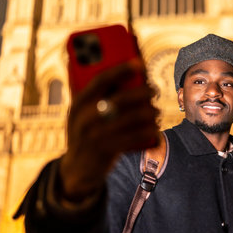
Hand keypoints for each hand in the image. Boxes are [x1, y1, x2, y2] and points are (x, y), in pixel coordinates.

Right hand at [60, 59, 158, 201]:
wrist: (77, 170)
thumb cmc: (85, 132)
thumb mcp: (80, 113)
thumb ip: (91, 93)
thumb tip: (103, 66)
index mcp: (79, 102)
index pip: (101, 80)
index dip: (122, 69)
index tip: (140, 62)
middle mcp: (85, 117)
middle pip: (122, 98)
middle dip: (143, 91)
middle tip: (154, 89)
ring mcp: (96, 135)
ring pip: (133, 118)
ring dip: (150, 112)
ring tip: (156, 111)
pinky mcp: (108, 150)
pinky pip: (136, 137)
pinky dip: (150, 132)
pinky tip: (156, 130)